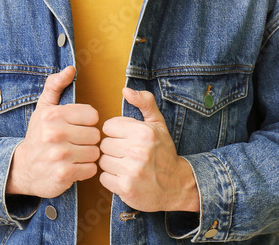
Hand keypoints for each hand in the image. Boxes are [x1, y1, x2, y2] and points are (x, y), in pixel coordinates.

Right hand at [6, 65, 100, 198]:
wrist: (22, 168)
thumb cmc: (38, 136)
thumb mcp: (43, 108)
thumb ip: (55, 86)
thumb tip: (70, 69)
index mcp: (54, 115)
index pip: (92, 115)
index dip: (87, 122)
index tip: (76, 127)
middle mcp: (55, 134)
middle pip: (95, 135)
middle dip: (87, 140)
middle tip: (75, 143)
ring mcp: (59, 155)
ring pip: (94, 153)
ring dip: (87, 156)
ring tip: (74, 155)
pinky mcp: (64, 175)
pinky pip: (91, 169)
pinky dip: (85, 170)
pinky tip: (73, 167)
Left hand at [98, 87, 198, 212]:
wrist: (177, 185)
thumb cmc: (164, 152)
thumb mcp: (158, 124)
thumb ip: (144, 102)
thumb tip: (125, 90)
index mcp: (143, 132)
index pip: (109, 126)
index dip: (117, 132)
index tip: (127, 138)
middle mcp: (138, 151)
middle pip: (105, 144)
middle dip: (114, 149)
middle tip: (127, 154)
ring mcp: (131, 171)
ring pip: (102, 161)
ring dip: (111, 164)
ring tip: (126, 165)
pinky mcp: (125, 189)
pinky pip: (103, 178)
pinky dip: (112, 179)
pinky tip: (125, 177)